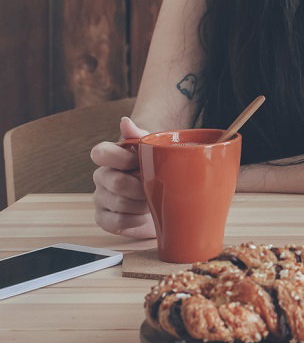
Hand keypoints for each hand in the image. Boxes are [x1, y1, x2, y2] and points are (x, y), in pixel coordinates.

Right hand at [90, 116, 155, 237]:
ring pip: (118, 202)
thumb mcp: (155, 151)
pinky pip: (116, 221)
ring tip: (152, 201)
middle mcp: (102, 176)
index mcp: (111, 157)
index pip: (99, 152)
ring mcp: (100, 198)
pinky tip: (143, 215)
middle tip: (156, 187)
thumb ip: (140, 136)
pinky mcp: (104, 219)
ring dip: (141, 204)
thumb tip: (124, 121)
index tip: (140, 163)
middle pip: (114, 181)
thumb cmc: (158, 170)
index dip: (121, 158)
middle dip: (140, 186)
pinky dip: (134, 220)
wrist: (164, 198)